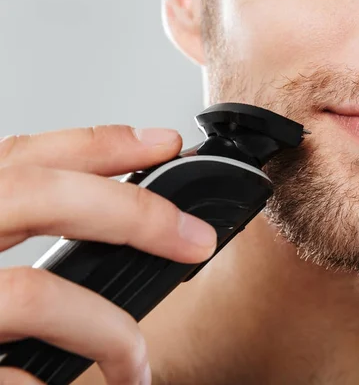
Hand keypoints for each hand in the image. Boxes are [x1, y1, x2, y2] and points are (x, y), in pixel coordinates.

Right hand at [0, 126, 216, 383]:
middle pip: (36, 194)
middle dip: (133, 213)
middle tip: (195, 241)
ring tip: (138, 367)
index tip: (163, 141)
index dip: (99, 143)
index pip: (21, 155)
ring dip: (111, 333)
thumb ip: (13, 226)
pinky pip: (10, 375)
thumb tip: (109, 211)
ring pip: (34, 293)